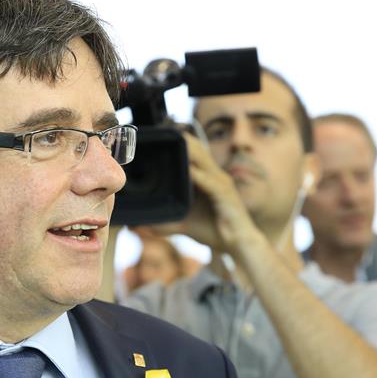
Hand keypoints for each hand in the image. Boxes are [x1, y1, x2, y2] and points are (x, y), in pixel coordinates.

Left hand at [167, 133, 259, 254]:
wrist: (238, 244)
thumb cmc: (213, 230)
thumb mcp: (183, 224)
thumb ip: (163, 223)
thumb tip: (139, 226)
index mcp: (206, 178)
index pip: (193, 154)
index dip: (179, 143)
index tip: (159, 136)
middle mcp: (215, 176)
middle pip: (198, 151)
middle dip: (182, 141)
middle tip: (162, 132)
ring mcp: (222, 184)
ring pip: (205, 163)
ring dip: (191, 152)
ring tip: (175, 142)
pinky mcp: (227, 196)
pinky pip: (212, 183)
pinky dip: (201, 176)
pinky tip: (190, 171)